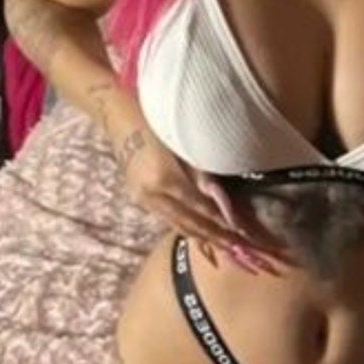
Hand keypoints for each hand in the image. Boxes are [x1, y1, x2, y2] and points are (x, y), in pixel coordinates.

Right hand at [110, 122, 287, 269]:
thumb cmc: (158, 119)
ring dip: (203, 238)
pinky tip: (203, 237)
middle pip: (190, 223)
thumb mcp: (184, 143)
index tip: (244, 234)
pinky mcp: (140, 198)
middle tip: (241, 249)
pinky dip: (188, 228)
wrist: (119, 114)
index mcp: (163, 177)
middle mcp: (151, 194)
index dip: (223, 222)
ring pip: (178, 225)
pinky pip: (168, 219)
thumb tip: (224, 203)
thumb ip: (203, 174)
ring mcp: (143, 198)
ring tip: (226, 248)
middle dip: (217, 238)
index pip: (200, 208)